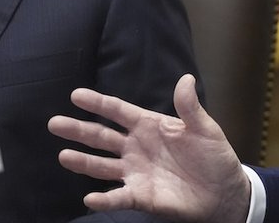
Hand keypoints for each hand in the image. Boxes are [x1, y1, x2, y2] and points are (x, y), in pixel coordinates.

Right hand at [48, 74, 250, 222]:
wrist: (223, 190)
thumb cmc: (214, 156)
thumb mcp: (205, 128)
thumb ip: (190, 107)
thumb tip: (185, 78)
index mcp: (150, 126)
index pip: (119, 112)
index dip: (99, 103)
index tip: (76, 95)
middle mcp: (137, 148)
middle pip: (102, 137)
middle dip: (79, 130)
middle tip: (55, 123)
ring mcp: (135, 172)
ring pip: (102, 166)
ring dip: (83, 162)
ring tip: (64, 155)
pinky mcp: (140, 196)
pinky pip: (118, 197)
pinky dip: (104, 199)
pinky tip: (90, 198)